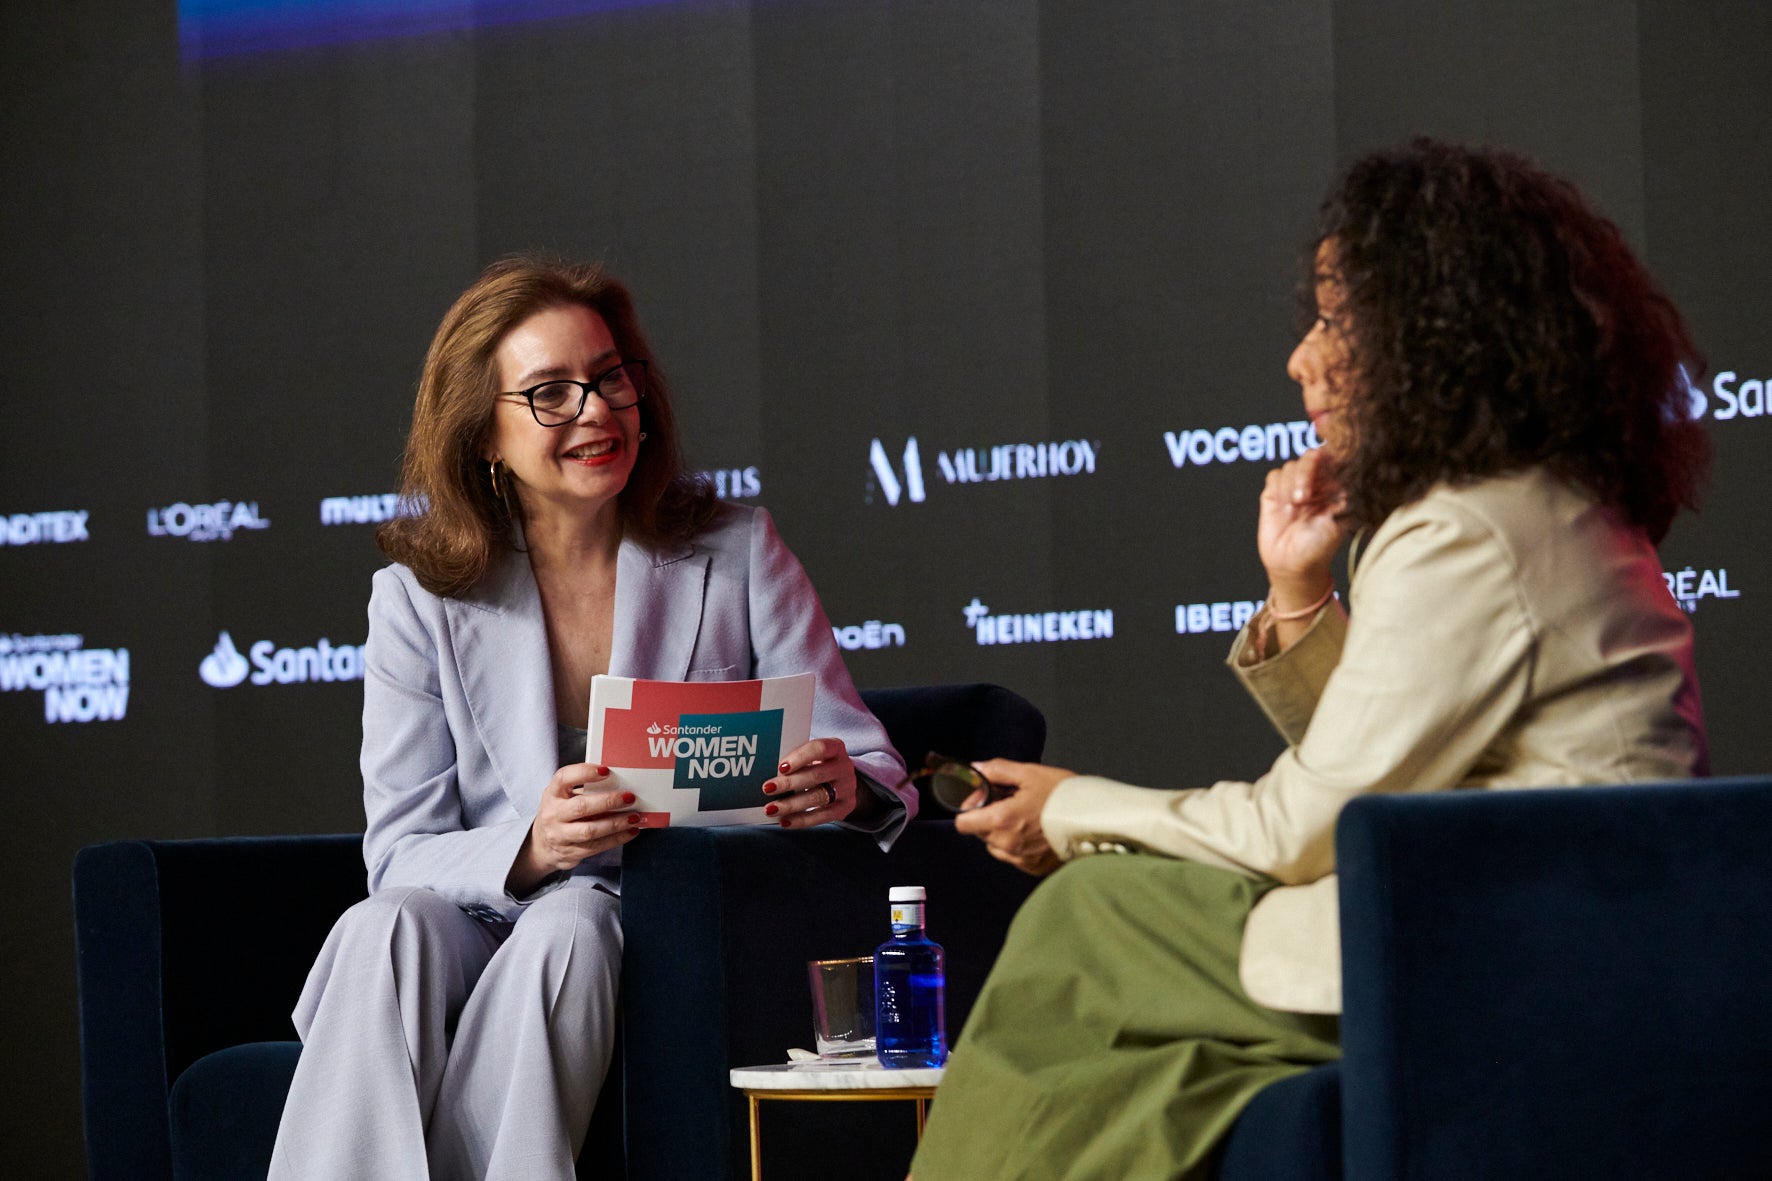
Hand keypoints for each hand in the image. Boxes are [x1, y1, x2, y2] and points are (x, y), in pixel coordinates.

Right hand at [507, 763, 639, 895]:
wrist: (543, 845)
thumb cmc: (561, 813)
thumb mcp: (565, 797)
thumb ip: (585, 789)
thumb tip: (620, 784)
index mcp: (553, 794)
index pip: (564, 778)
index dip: (584, 772)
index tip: (606, 771)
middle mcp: (553, 814)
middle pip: (581, 807)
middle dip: (608, 802)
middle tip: (629, 797)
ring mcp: (560, 836)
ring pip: (590, 831)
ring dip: (616, 824)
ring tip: (634, 817)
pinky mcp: (570, 853)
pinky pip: (596, 847)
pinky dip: (617, 839)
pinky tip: (630, 831)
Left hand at [764, 737, 858, 828]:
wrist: (841, 782)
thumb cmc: (816, 765)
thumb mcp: (810, 756)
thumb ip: (794, 759)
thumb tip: (766, 770)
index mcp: (835, 748)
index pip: (819, 748)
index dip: (800, 758)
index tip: (780, 767)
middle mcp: (844, 767)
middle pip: (817, 775)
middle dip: (789, 783)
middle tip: (767, 789)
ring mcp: (847, 789)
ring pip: (819, 797)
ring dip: (792, 804)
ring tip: (771, 809)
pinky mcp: (845, 808)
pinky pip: (822, 817)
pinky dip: (801, 820)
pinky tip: (784, 821)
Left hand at [952, 759, 1071, 875]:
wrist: (1096, 820)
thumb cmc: (1064, 796)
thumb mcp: (1030, 774)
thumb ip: (998, 771)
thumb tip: (977, 769)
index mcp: (1001, 820)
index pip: (964, 823)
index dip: (970, 808)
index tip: (985, 798)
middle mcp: (1007, 844)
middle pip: (980, 833)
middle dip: (989, 817)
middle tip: (1011, 803)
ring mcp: (1021, 859)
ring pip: (996, 846)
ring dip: (1002, 833)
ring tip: (1025, 818)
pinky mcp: (1034, 868)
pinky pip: (1014, 857)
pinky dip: (1018, 845)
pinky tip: (1035, 832)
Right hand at [1256, 448, 1347, 608]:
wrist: (1293, 564)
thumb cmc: (1321, 545)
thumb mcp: (1340, 517)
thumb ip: (1344, 490)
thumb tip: (1351, 466)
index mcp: (1336, 485)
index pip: (1335, 457)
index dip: (1331, 451)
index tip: (1325, 458)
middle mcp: (1317, 482)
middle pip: (1311, 456)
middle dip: (1306, 473)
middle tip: (1304, 497)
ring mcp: (1294, 486)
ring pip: (1291, 465)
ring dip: (1292, 484)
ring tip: (1295, 508)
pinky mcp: (1274, 493)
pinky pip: (1275, 476)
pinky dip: (1279, 489)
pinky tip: (1284, 508)